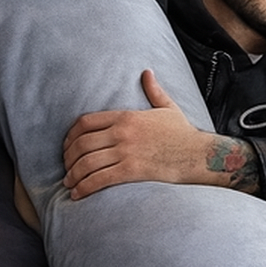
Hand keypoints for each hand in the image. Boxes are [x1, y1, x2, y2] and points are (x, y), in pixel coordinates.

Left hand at [63, 70, 257, 198]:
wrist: (199, 154)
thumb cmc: (183, 134)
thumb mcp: (168, 108)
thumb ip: (154, 90)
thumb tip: (147, 73)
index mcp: (126, 116)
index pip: (85, 123)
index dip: (70, 136)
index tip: (67, 146)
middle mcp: (122, 133)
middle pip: (82, 144)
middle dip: (68, 158)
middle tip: (66, 168)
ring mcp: (126, 152)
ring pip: (87, 163)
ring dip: (73, 175)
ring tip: (70, 183)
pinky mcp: (132, 171)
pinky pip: (100, 179)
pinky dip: (85, 187)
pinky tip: (79, 194)